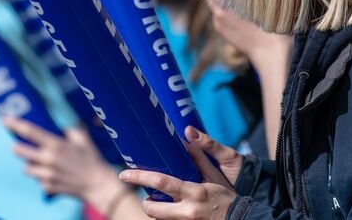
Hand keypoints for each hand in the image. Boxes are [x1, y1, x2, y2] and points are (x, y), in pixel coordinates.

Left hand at [4, 118, 121, 204]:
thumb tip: (63, 120)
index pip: (30, 132)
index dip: (15, 124)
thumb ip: (70, 129)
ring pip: (26, 167)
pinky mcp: (47, 187)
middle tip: (20, 144)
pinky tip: (53, 174)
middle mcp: (48, 160)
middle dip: (18, 146)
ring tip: (42, 161)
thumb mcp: (82, 138)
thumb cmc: (91, 158)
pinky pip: (37, 180)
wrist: (96, 184)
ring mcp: (46, 175)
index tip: (5, 119)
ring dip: (30, 163)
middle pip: (19, 151)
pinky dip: (41, 176)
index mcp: (55, 145)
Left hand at [119, 126, 239, 219]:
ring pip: (159, 219)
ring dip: (158, 211)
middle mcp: (187, 211)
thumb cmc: (227, 197)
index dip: (139, 177)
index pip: (160, 182)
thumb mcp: (214, 176)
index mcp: (193, 192)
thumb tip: (186, 140)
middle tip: (146, 197)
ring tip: (163, 203)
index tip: (124, 173)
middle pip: (152, 210)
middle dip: (146, 203)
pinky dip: (168, 217)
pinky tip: (174, 210)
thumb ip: (199, 159)